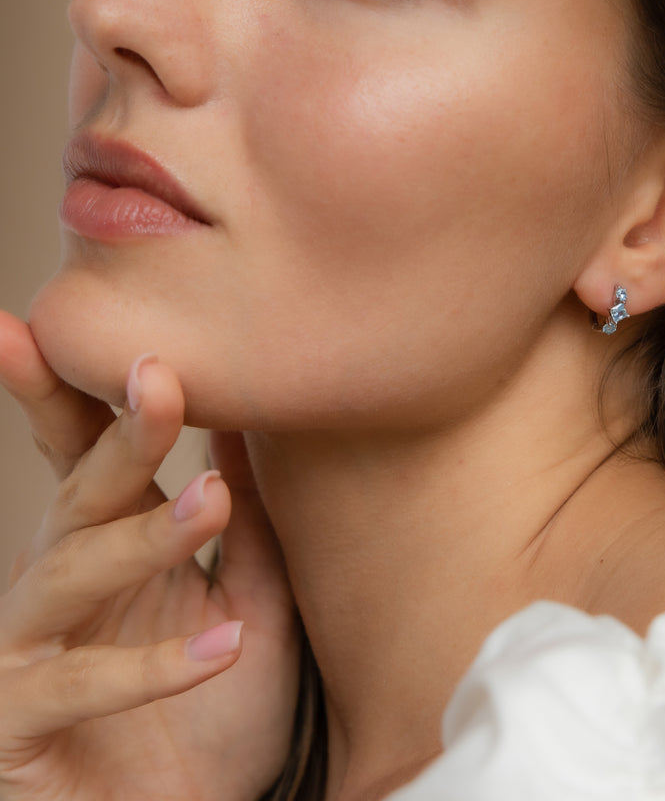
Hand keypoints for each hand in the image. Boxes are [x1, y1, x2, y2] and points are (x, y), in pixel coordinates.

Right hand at [0, 313, 300, 800]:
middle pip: (76, 496)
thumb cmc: (225, 711)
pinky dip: (153, 665)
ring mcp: (31, 656)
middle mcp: (61, 588)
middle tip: (158, 377)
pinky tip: (224, 644)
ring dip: (140, 537)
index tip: (61, 322)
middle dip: (116, 437)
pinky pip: (76, 686)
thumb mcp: (255, 599)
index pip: (84, 456)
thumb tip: (246, 421)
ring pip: (66, 574)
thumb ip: (243, 519)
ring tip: (208, 504)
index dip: (68, 391)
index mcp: (110, 545)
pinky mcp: (18, 727)